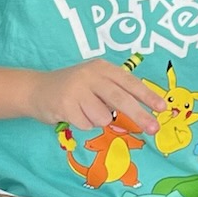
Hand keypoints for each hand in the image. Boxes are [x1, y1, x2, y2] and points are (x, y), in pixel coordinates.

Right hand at [25, 57, 166, 133]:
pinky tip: (72, 114)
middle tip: (153, 129)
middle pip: (120, 99)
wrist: (35, 89)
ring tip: (84, 111)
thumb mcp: (95, 82)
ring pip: (103, 117)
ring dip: (98, 120)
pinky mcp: (64, 105)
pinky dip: (83, 124)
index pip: (129, 82)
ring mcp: (76, 90)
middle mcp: (90, 75)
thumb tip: (143, 113)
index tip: (162, 108)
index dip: (147, 95)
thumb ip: (115, 92)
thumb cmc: (72, 88)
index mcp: (101, 68)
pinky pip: (86, 125)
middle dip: (139, 115)